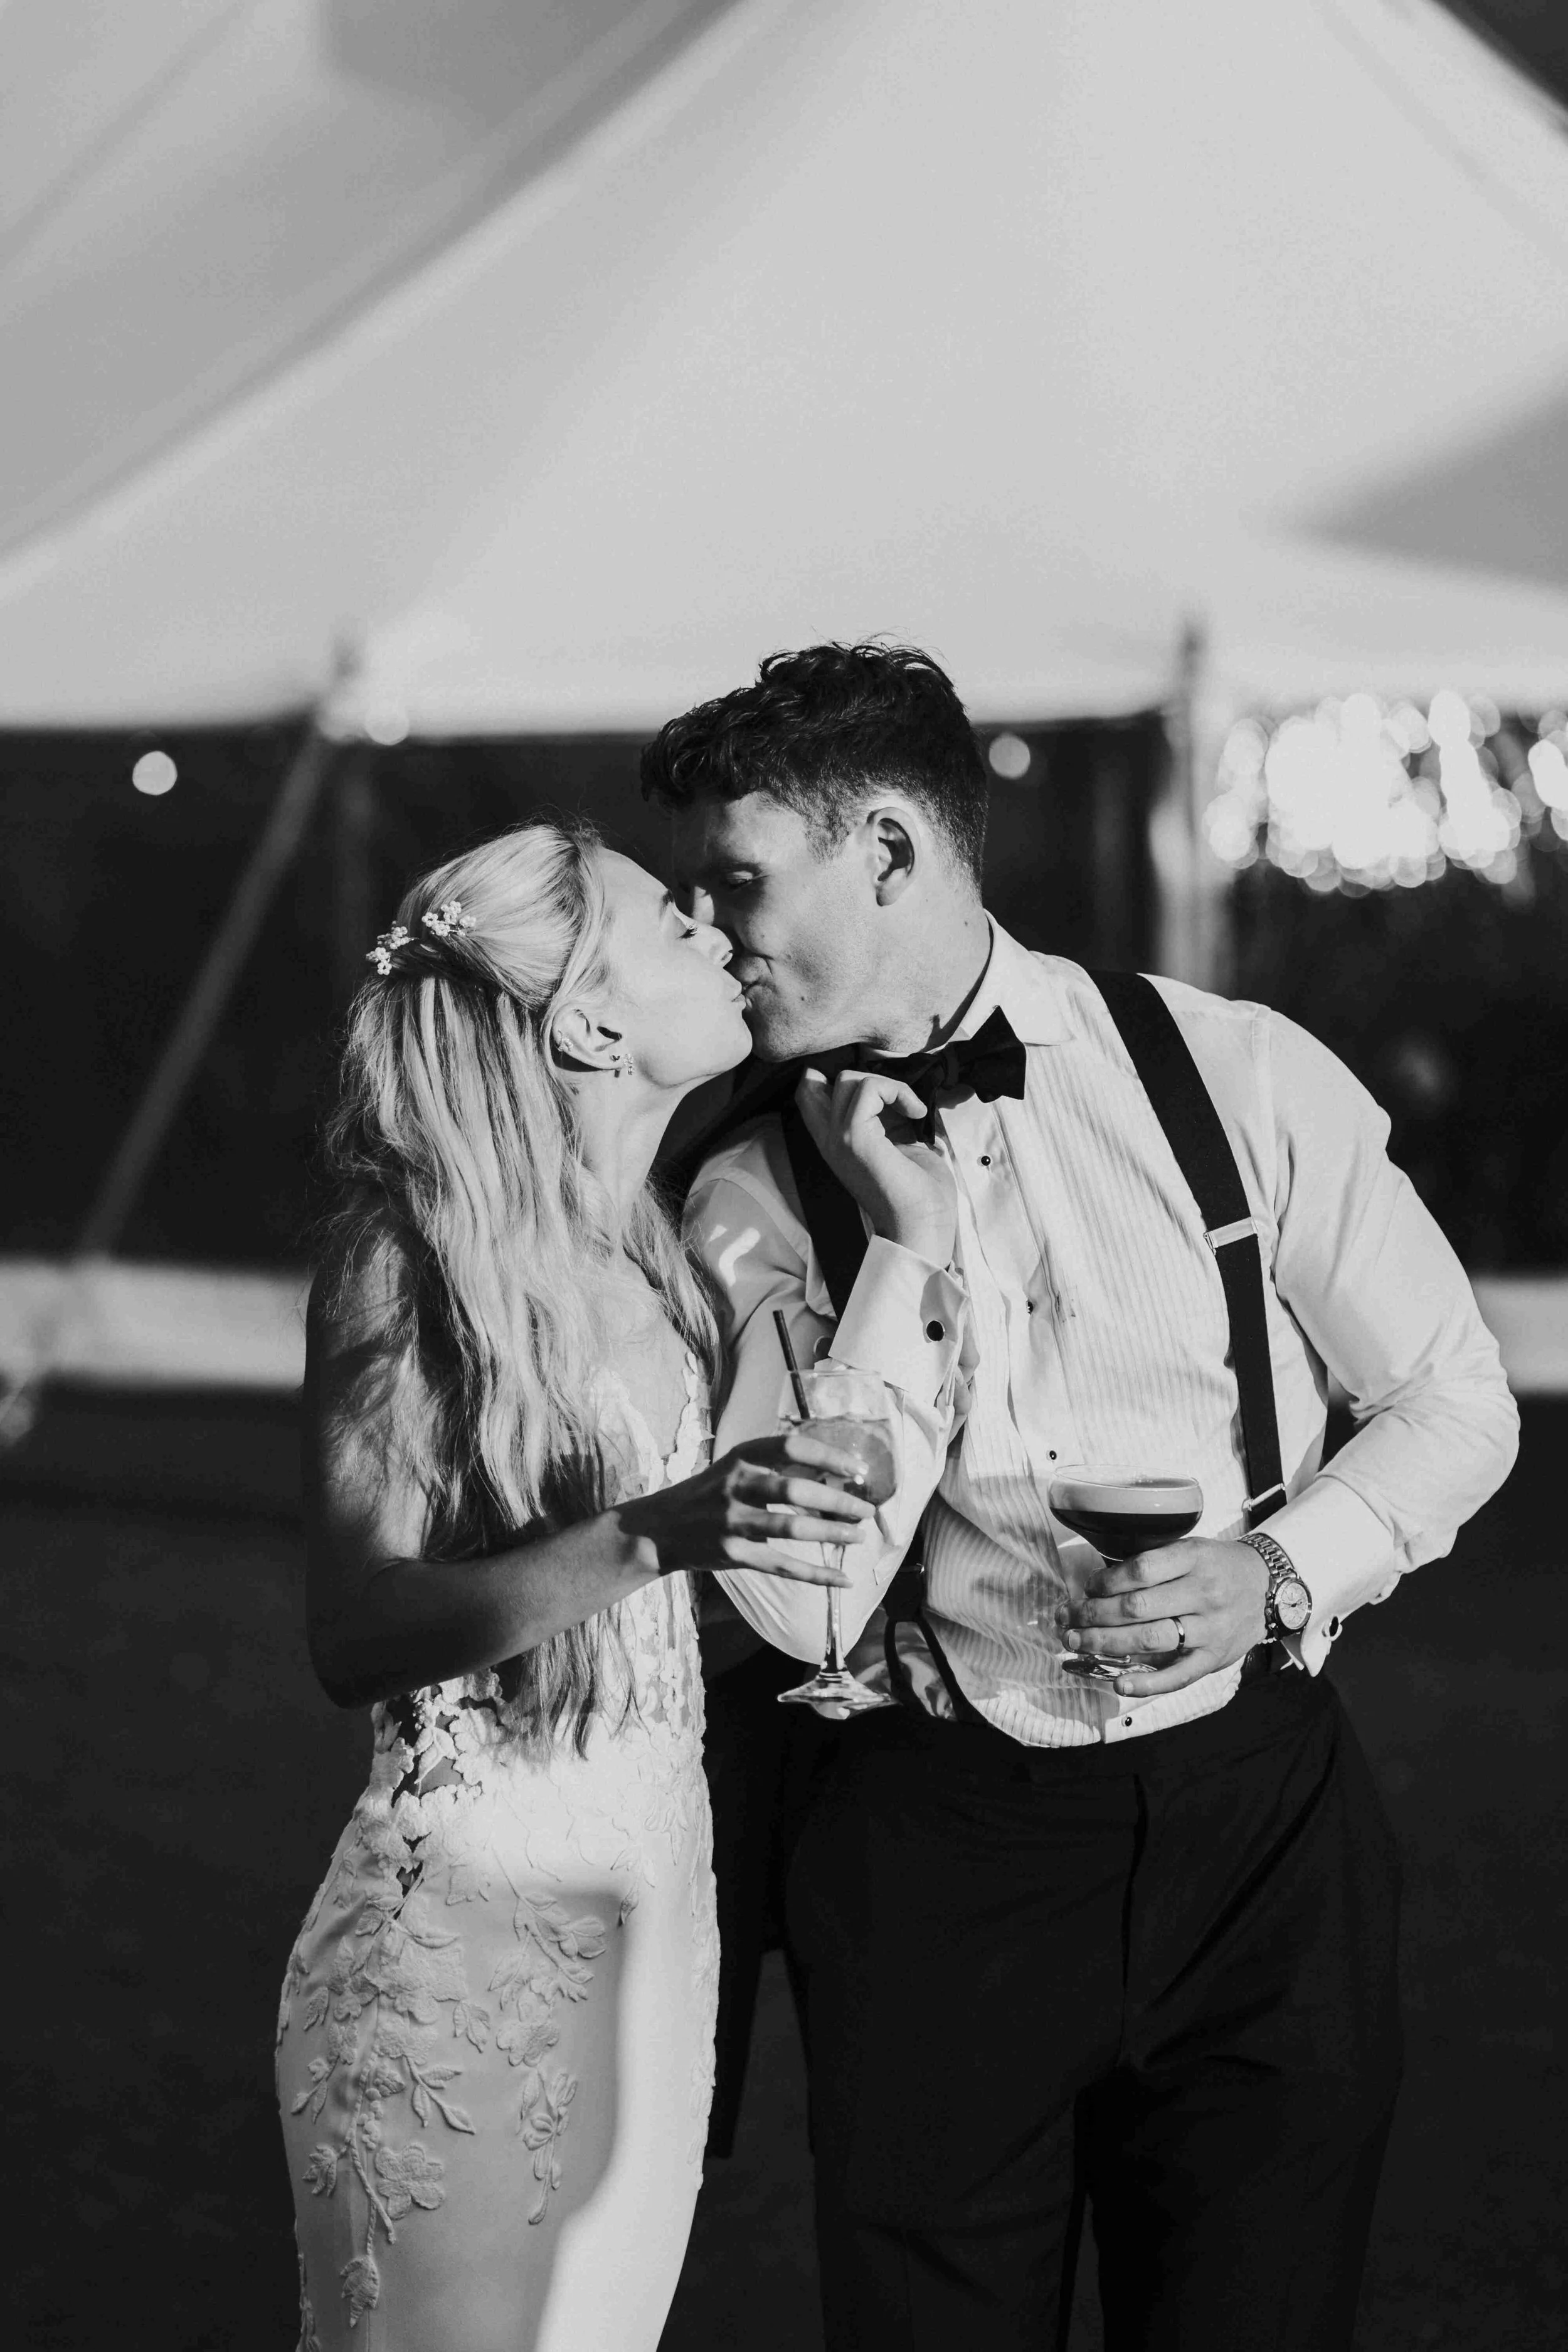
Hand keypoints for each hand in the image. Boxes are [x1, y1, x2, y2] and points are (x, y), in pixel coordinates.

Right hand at [618, 1429, 874, 1582]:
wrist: (659, 1529)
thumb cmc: (707, 1494)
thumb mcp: (733, 1468)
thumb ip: (772, 1467)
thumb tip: (830, 1473)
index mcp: (740, 1457)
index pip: (791, 1447)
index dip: (828, 1456)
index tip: (857, 1469)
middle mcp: (736, 1485)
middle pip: (796, 1490)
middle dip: (837, 1501)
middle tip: (866, 1510)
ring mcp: (733, 1522)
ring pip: (793, 1528)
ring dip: (832, 1533)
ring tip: (859, 1536)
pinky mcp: (734, 1554)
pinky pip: (784, 1565)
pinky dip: (817, 1574)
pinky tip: (842, 1577)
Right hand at [795, 1067, 957, 1264]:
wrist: (924, 1227)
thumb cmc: (920, 1196)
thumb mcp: (900, 1145)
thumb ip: (886, 1119)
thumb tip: (896, 1091)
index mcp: (836, 1143)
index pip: (809, 1093)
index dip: (842, 1080)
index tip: (883, 1097)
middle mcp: (829, 1141)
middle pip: (826, 1080)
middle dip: (871, 1080)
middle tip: (900, 1105)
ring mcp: (838, 1140)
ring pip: (848, 1079)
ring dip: (888, 1085)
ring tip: (911, 1110)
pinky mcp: (854, 1138)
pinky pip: (868, 1088)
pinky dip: (898, 1091)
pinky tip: (916, 1113)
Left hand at [1064, 1537, 1269, 1695]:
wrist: (1267, 1586)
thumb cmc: (1216, 1567)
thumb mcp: (1191, 1548)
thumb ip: (1154, 1563)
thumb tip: (1098, 1584)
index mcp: (1194, 1558)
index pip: (1140, 1570)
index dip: (1105, 1581)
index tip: (1087, 1587)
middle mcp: (1203, 1593)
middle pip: (1136, 1607)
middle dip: (1093, 1615)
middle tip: (1067, 1618)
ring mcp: (1210, 1629)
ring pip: (1149, 1640)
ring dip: (1105, 1643)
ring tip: (1076, 1643)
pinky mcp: (1213, 1659)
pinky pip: (1178, 1676)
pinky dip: (1147, 1683)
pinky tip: (1118, 1683)